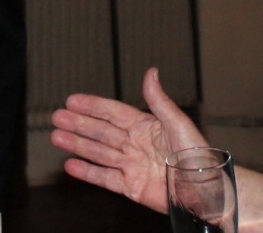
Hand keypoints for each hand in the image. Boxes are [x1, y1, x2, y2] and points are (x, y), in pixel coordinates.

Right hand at [51, 67, 206, 213]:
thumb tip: (151, 73)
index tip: (73, 100)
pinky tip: (72, 165)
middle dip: (79, 124)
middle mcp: (136, 145)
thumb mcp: (178, 123)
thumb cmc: (198, 157)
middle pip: (101, 132)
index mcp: (146, 127)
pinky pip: (105, 178)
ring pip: (99, 153)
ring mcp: (132, 166)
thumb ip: (159, 100)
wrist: (204, 191)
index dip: (93, 106)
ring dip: (78, 145)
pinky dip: (87, 172)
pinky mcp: (131, 187)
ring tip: (58, 138)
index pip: (113, 113)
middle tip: (58, 117)